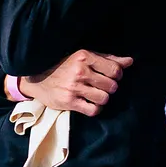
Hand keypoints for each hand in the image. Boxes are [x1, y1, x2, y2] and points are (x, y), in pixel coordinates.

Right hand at [19, 50, 133, 116]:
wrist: (35, 79)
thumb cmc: (62, 66)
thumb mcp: (82, 57)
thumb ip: (107, 59)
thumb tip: (130, 61)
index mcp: (84, 57)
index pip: (115, 70)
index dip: (116, 75)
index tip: (108, 77)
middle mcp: (79, 71)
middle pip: (112, 86)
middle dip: (108, 88)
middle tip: (99, 86)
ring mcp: (74, 87)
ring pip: (104, 98)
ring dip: (101, 99)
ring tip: (93, 95)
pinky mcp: (68, 101)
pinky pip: (93, 110)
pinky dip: (94, 108)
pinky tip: (88, 103)